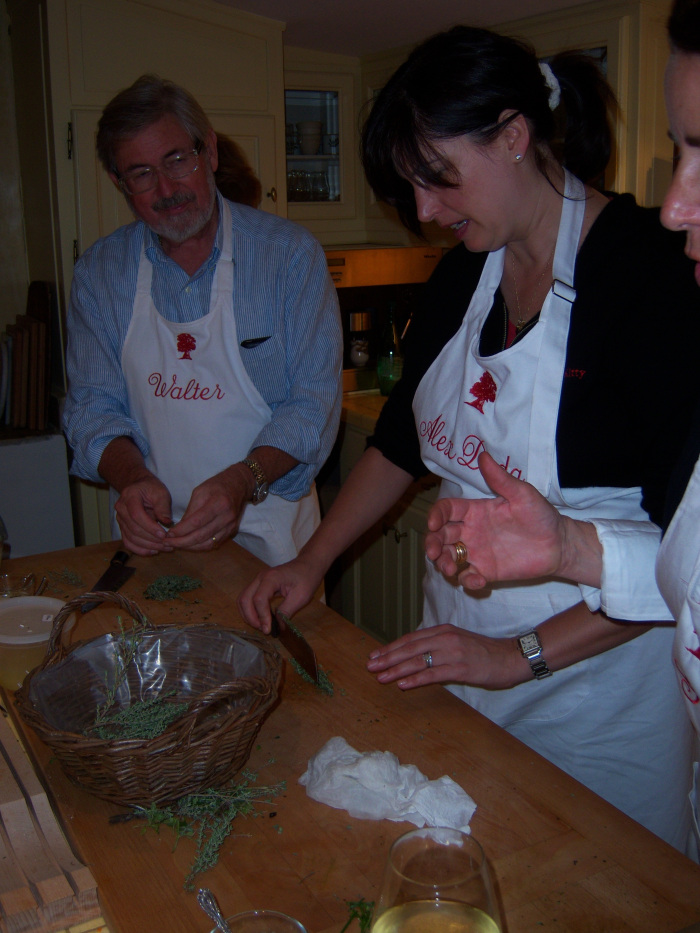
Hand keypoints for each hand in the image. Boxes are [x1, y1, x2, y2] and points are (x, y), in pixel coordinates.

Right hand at [114, 476, 173, 555]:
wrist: (139, 487)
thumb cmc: (151, 488)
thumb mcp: (160, 492)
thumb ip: (163, 506)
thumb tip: (167, 522)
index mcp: (129, 497)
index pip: (137, 515)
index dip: (150, 527)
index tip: (163, 534)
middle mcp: (121, 509)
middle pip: (134, 529)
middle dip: (152, 539)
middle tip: (168, 543)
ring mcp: (120, 520)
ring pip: (131, 538)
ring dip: (148, 546)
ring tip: (164, 548)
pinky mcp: (123, 528)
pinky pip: (128, 542)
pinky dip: (140, 550)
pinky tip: (153, 551)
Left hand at [165, 465, 248, 550]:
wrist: (238, 485)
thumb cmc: (217, 485)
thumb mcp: (200, 491)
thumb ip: (190, 510)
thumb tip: (179, 528)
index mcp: (219, 503)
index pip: (197, 522)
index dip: (181, 530)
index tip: (169, 534)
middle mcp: (226, 517)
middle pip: (201, 535)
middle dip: (182, 542)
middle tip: (168, 543)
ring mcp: (230, 526)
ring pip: (208, 544)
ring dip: (190, 547)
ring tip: (176, 545)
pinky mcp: (231, 531)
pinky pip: (214, 544)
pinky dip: (200, 546)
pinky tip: (189, 544)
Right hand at [238, 554, 325, 632]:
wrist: (308, 565)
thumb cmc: (307, 578)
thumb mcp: (301, 597)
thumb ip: (286, 612)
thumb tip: (277, 627)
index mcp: (271, 578)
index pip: (259, 599)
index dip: (262, 617)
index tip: (268, 629)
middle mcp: (261, 578)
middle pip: (245, 599)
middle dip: (251, 617)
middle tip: (263, 629)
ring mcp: (258, 580)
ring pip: (243, 599)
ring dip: (248, 614)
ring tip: (261, 625)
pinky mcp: (259, 584)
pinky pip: (248, 598)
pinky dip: (250, 610)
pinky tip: (260, 618)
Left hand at [366, 624, 527, 690]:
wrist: (511, 657)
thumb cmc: (484, 652)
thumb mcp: (458, 641)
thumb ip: (438, 646)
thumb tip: (416, 655)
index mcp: (443, 631)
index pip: (411, 639)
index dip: (391, 647)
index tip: (375, 655)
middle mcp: (445, 639)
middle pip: (409, 648)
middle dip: (387, 658)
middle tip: (370, 666)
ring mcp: (452, 653)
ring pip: (418, 661)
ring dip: (396, 669)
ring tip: (380, 677)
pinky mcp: (461, 668)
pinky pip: (433, 674)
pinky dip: (415, 679)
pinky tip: (402, 684)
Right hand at [425, 451, 570, 589]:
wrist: (558, 543)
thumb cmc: (540, 515)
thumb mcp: (522, 494)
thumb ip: (501, 478)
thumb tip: (483, 455)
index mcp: (475, 511)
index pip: (446, 510)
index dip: (436, 515)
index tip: (433, 523)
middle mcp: (471, 531)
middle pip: (440, 535)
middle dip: (431, 542)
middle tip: (434, 551)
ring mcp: (477, 552)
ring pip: (448, 557)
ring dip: (442, 563)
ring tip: (450, 569)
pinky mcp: (486, 571)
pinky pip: (468, 577)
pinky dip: (466, 581)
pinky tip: (477, 580)